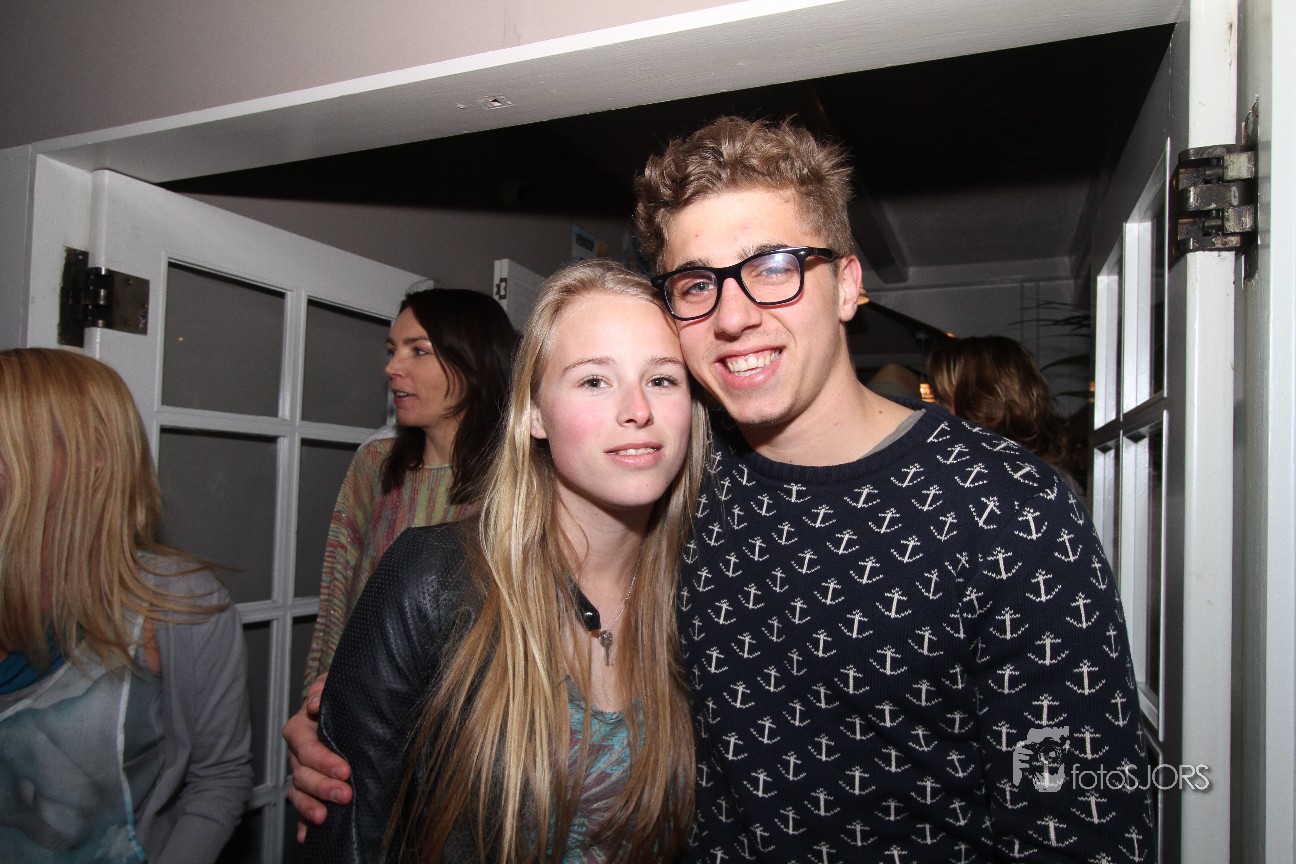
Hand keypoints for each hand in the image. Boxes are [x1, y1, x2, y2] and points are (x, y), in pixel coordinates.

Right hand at [284, 674, 352, 841]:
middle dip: (322, 785)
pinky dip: (303, 822)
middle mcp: (298, 752)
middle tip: (344, 793)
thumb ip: (325, 687)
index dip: (321, 759)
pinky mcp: (309, 789)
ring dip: (310, 806)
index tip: (343, 770)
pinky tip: (307, 834)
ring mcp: (301, 772)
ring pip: (298, 792)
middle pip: (301, 772)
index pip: (305, 745)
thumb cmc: (342, 700)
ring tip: (324, 816)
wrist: (351, 711)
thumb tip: (316, 698)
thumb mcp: (337, 687)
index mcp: (301, 728)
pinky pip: (301, 808)